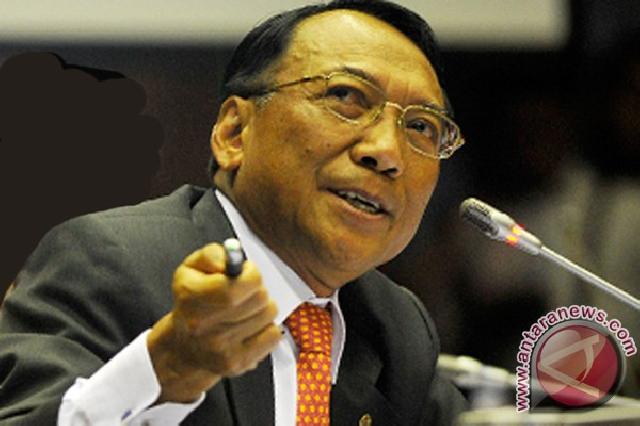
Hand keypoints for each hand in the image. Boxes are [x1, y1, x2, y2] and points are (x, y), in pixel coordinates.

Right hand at [147, 243, 280, 402]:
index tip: (247, 273)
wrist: (185, 348)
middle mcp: (204, 326)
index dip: (251, 275)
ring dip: (262, 308)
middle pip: (259, 298)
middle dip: (258, 289)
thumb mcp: (191, 269)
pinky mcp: (238, 363)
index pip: (240, 286)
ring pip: (269, 314)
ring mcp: (222, 348)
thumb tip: (233, 256)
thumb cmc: (192, 303)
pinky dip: (266, 328)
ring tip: (246, 311)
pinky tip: (250, 327)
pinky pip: (274, 335)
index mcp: (191, 297)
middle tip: (246, 292)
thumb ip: (212, 255)